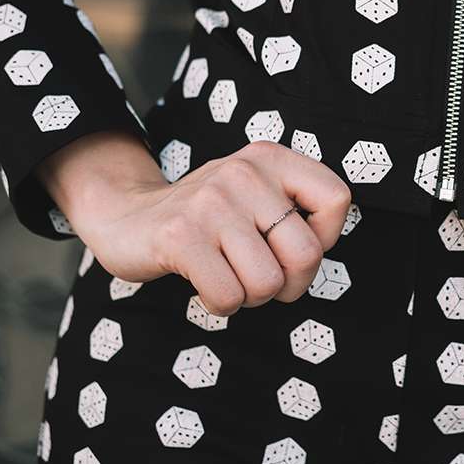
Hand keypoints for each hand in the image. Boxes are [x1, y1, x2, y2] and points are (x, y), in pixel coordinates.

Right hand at [37, 131, 351, 315]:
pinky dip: (221, 304)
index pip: (337, 199)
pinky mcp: (180, 236)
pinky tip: (205, 284)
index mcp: (271, 158)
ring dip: (251, 297)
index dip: (326, 238)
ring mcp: (211, 203)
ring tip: (230, 277)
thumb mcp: (257, 195)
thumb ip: (297, 211)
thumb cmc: (209, 218)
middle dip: (290, 285)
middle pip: (306, 254)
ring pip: (267, 283)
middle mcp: (244, 172)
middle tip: (264, 280)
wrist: (126, 215)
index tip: (292, 245)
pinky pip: (228, 297)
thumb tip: (320, 253)